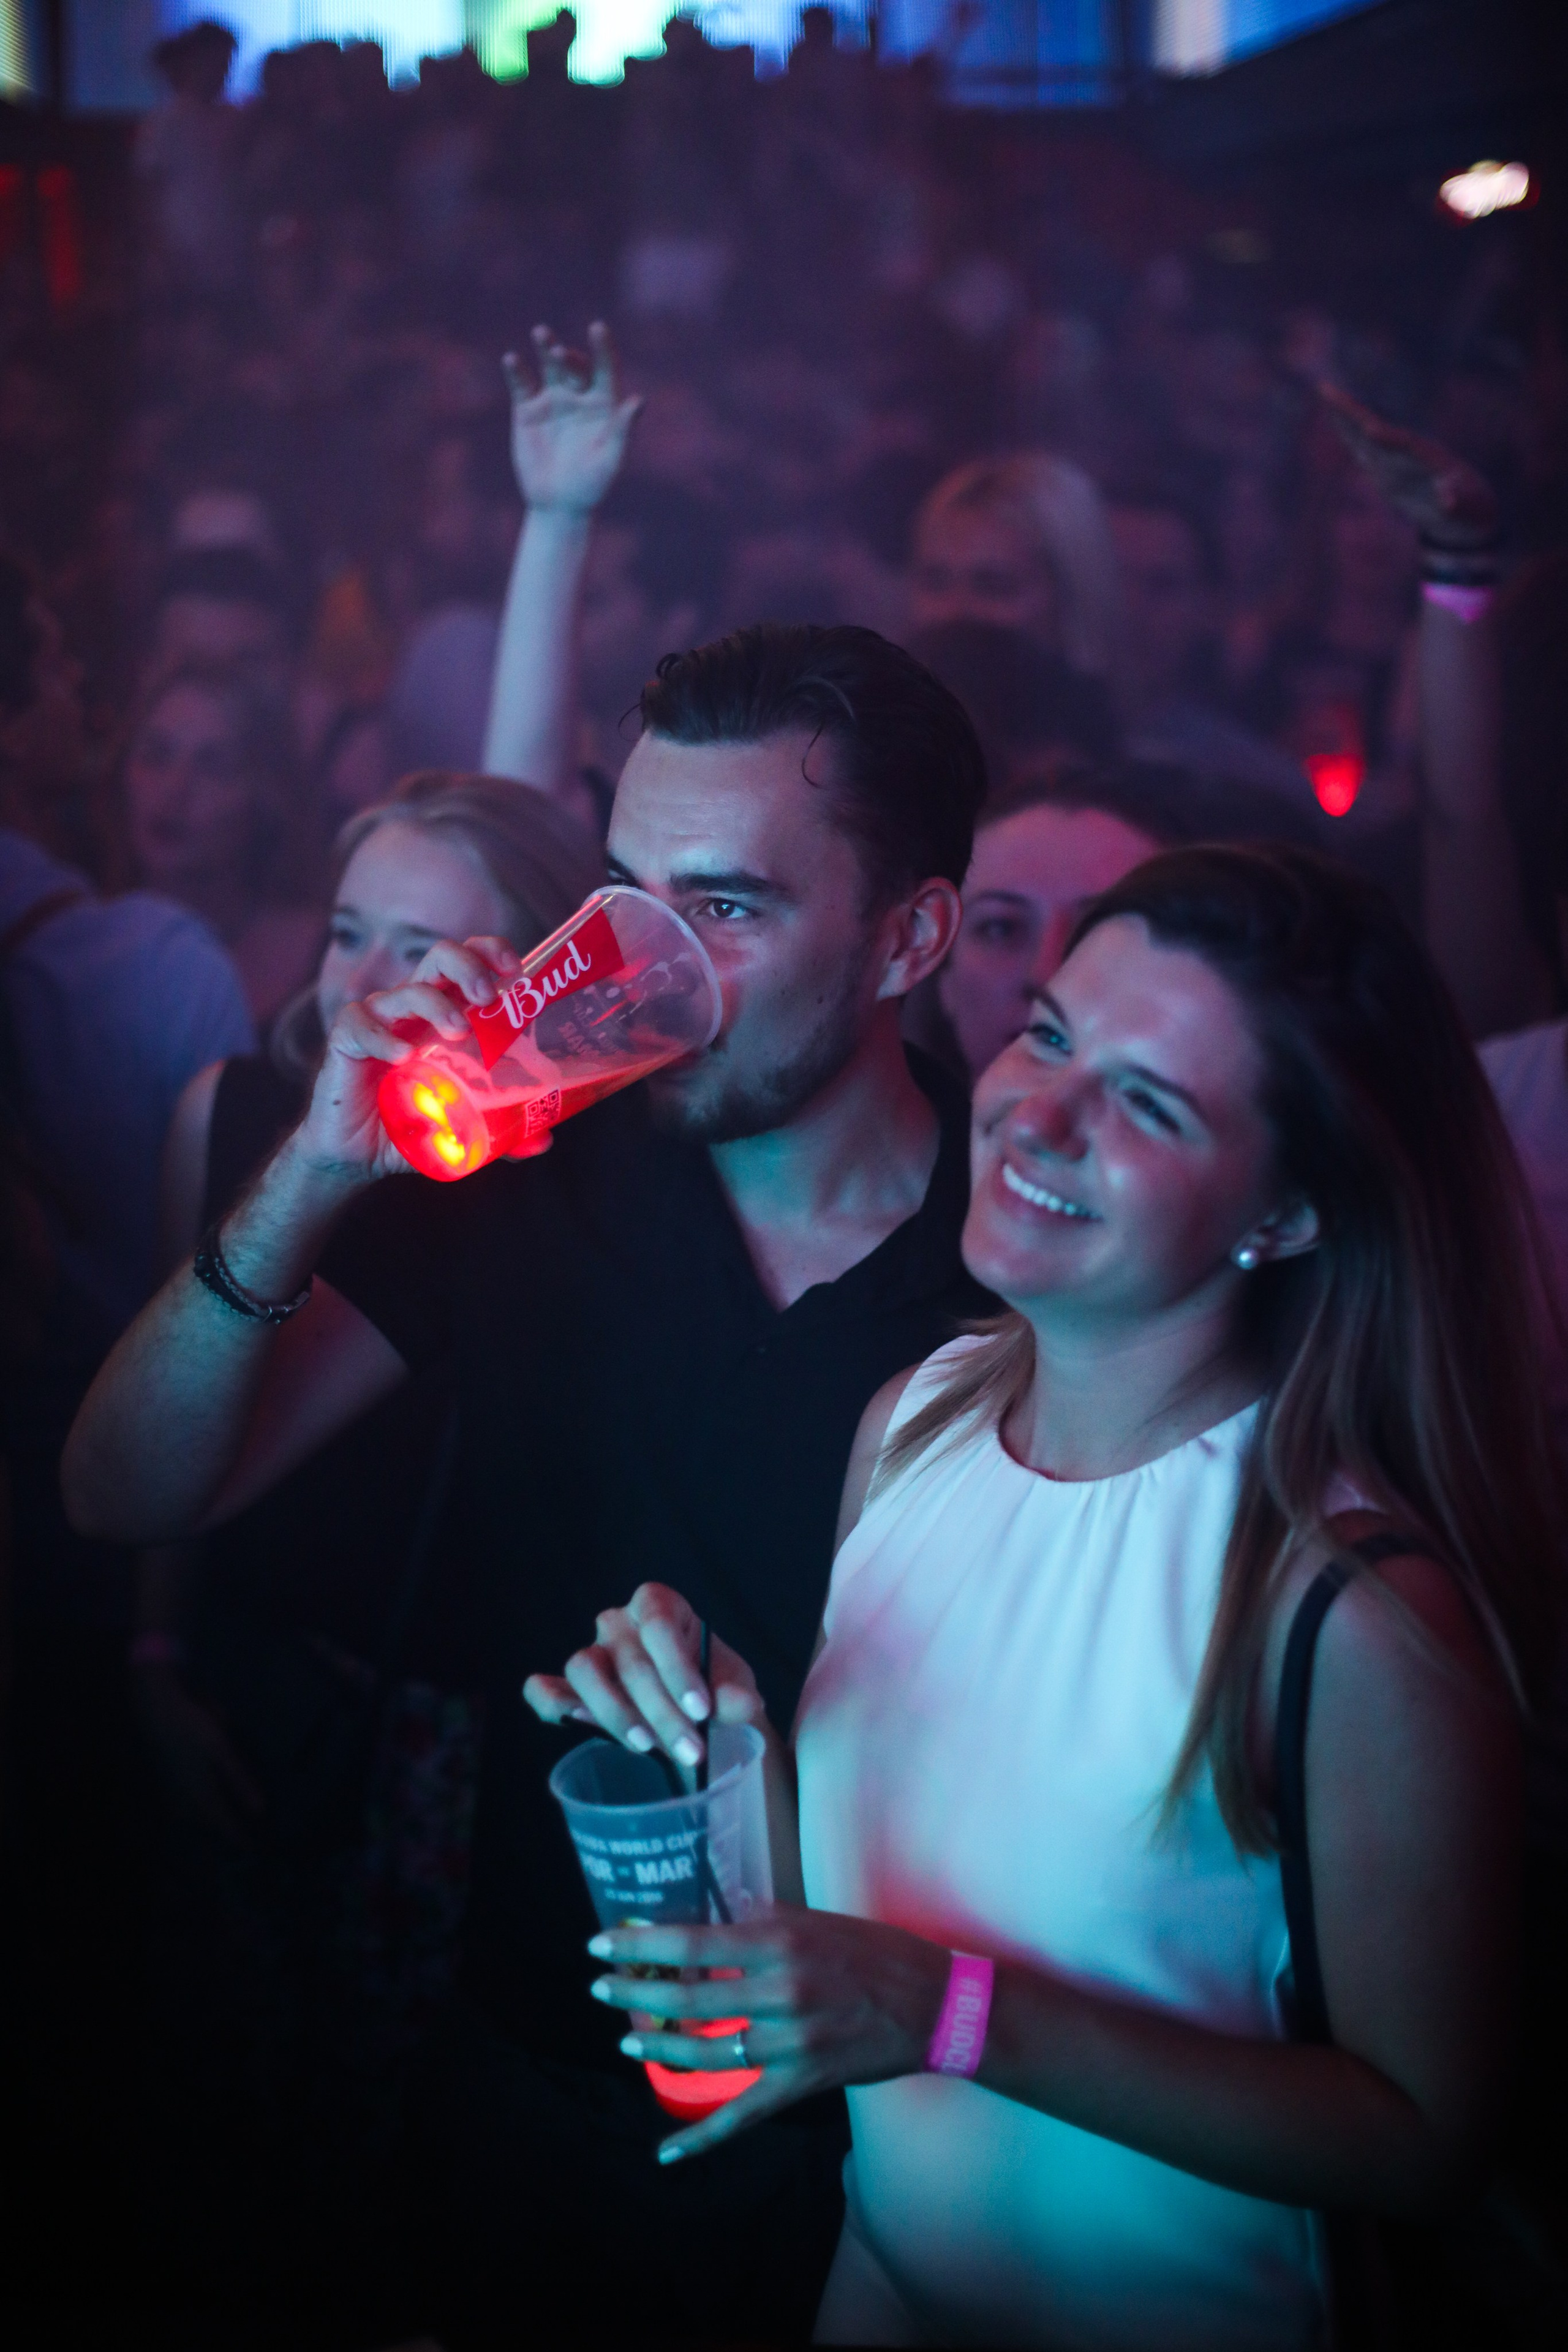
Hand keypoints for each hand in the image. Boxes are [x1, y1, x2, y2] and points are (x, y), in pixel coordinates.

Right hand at [132, 1662, 262, 1838]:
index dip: (237, 1837)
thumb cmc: (193, 1727)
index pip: (223, 1822)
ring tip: (215, 1829)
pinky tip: (190, 1808)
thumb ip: (239, 1780)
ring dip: (203, 1824)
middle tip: (236, 1843)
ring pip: (188, 1815)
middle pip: (204, 1823)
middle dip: (220, 1834)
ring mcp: (170, 1786)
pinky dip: (188, 1812)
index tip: (251, 1850)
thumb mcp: (222, 1750)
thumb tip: (259, 1810)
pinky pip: (176, 1804)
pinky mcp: (163, 1776)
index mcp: (201, 1791)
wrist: (156, 1709)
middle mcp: (183, 1796)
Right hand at [292, 935, 521, 1182]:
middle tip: (487, 997)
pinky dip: (383, 1037)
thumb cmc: (411, 1124)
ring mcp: (379, 1019)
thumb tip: (544, 1142)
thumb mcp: (463, 1126)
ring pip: (407, 990)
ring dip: (436, 1004)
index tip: (516, 969)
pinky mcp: (346, 1041)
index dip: (491, 952)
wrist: (357, 1155)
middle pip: (440, 957)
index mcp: (446, 1011)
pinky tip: (402, 1057)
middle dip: (468, 967)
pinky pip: (361, 1025)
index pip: (469, 960)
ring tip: (457, 1031)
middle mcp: (414, 1006)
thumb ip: (502, 1130)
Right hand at [503, 322, 640, 516]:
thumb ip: (622, 429)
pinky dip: (516, 370)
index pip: (605, 368)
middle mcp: (578, 396)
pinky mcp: (526, 409)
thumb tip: (638, 400)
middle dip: (567, 355)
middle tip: (559, 352)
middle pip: (574, 364)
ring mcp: (552, 400)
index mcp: (603, 404)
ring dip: (545, 347)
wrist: (558, 505)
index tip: (597, 328)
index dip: (603, 348)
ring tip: (541, 333)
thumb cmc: (591, 485)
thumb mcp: (610, 459)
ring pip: (548, 366)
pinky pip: (521, 383)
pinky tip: (511, 360)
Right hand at [523, 1581, 764, 1772]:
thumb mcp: (732, 1687)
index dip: (678, 1667)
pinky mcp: (570, 1689)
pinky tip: (570, 1721)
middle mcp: (619, 1622)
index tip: (702, 1710)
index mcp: (659, 1605)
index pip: (659, 1624)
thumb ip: (735, 1694)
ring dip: (614, 1712)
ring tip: (646, 1746)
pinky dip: (551, 1704)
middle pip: (630, 1660)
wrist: (693, 1711)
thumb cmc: (711, 1686)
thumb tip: (744, 1704)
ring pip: (584, 1669)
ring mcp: (592, 1653)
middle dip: (661, 1710)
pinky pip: (545, 1689)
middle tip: (690, 1750)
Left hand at [585, 1910, 952, 2162]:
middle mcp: (779, 1992)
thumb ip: (764, 1919)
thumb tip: (715, 1914)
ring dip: (656, 2046)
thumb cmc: (879, 1953)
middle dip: (635, 1994)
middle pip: (688, 1998)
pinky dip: (702, 2138)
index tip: (603, 1943)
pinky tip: (666, 2152)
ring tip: (627, 2038)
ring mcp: (789, 2043)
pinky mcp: (801, 2082)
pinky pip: (743, 2115)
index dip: (642, 1944)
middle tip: (602, 1987)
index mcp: (781, 1943)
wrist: (936, 2005)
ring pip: (704, 2052)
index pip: (694, 1943)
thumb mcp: (818, 1920)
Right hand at [1319, 381, 1497, 549]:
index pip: (1404, 443)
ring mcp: (1397, 457)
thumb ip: (1457, 501)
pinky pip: (1365, 447)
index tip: (1370, 429)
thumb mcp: (1467, 507)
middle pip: (1378, 426)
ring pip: (1367, 432)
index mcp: (1428, 456)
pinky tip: (1337, 422)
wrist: (1466, 507)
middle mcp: (1409, 450)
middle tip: (1330, 390)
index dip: (1388, 437)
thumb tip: (1447, 500)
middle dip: (1356, 411)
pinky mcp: (1388, 467)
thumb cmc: (1470, 507)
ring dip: (1347, 416)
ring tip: (1327, 394)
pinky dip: (1350, 435)